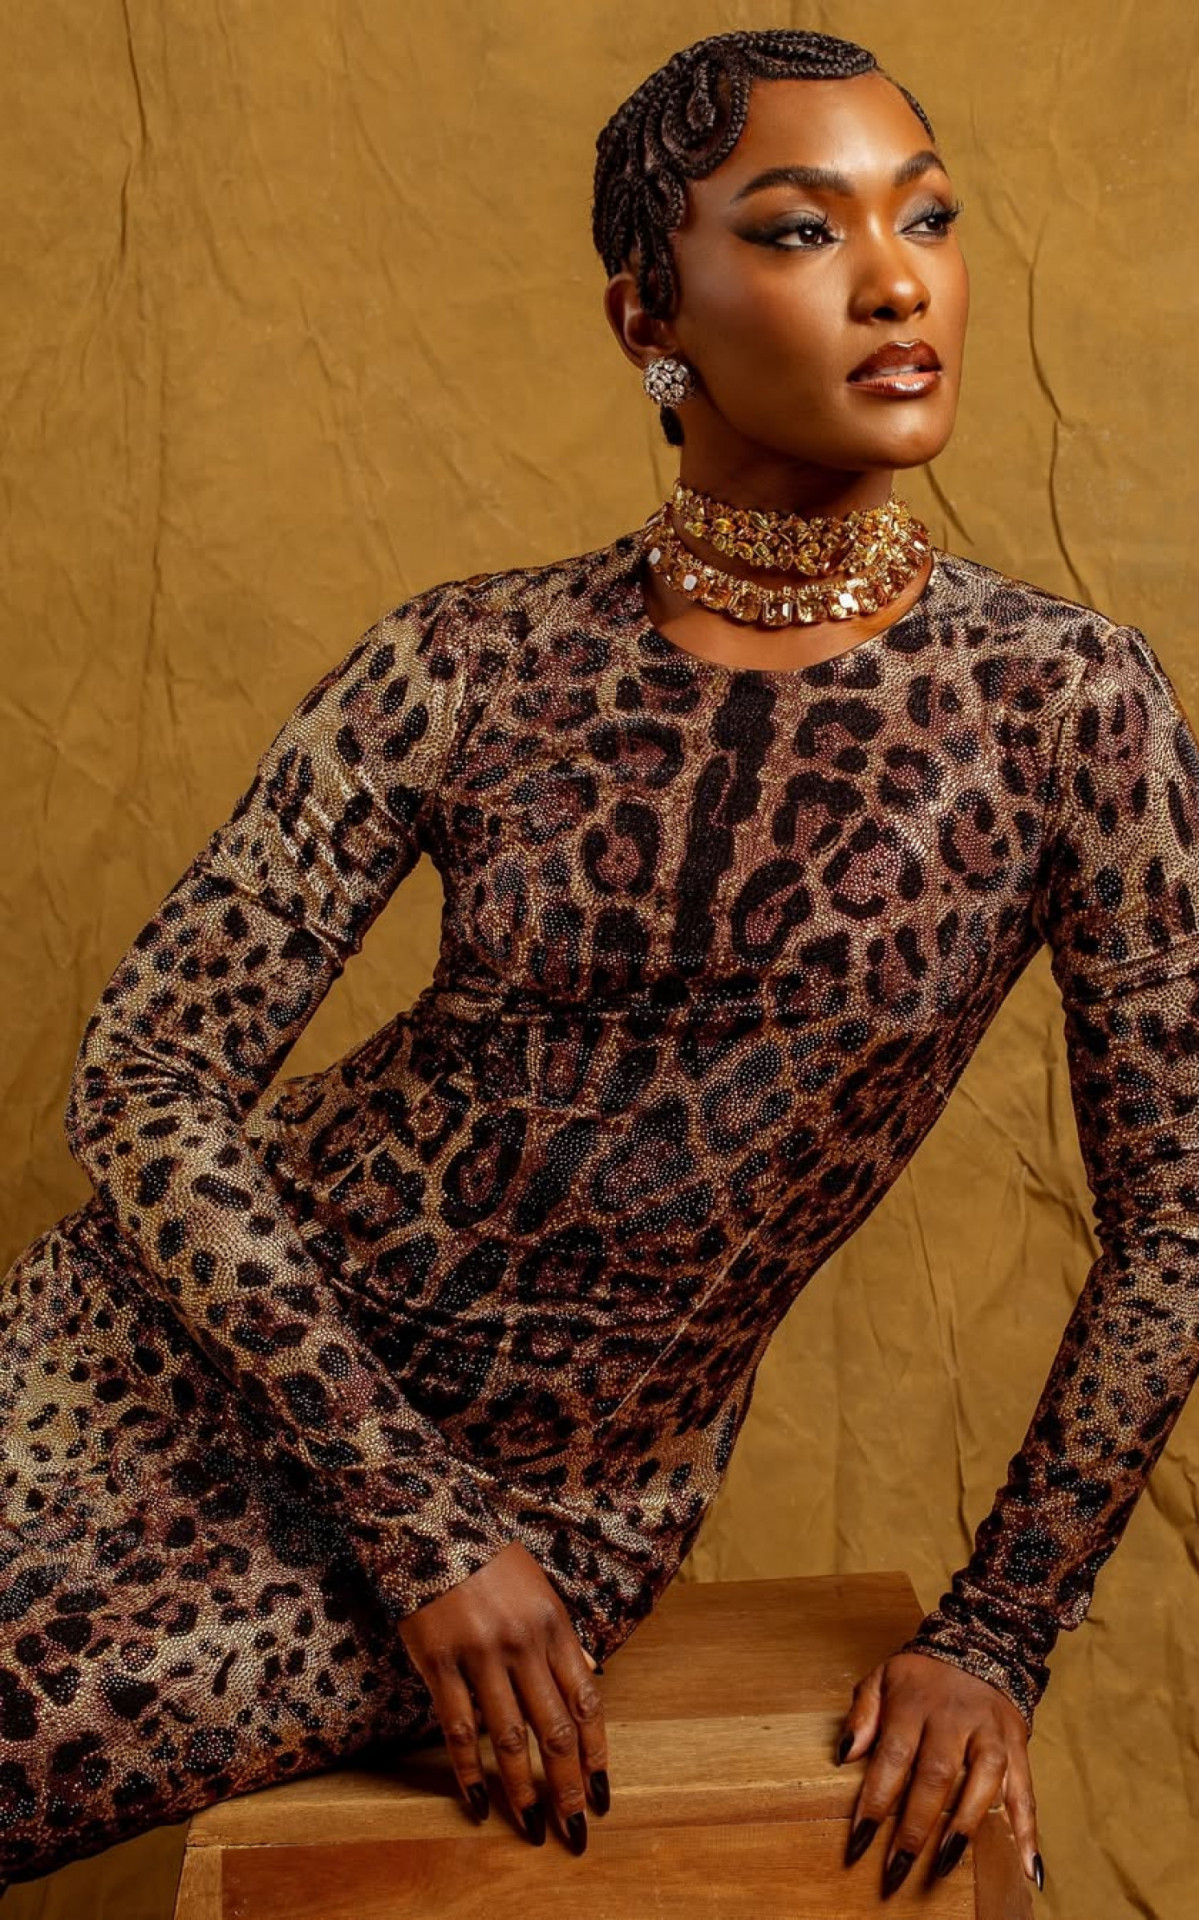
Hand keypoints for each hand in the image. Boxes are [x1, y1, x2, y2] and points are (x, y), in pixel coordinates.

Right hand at [397, 1539, 609, 1852]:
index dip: (596, 1753)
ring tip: (532, 1828)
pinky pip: (457, 1730)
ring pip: (508, 1739)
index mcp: (554, 1625)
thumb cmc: (490, 1562)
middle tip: (575, 1831)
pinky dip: (467, 1772)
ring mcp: (480, 1655)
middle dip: (568, 1786)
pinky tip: (476, 1804)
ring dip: (522, 1790)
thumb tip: (590, 1678)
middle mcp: (523, 1644)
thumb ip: (563, 1639)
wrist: (432, 1527)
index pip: (586, 1701)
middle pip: (554, 1729)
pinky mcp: (439, 1664)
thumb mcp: (540, 1590)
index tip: (602, 1793)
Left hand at [835, 1651, 1042, 1895]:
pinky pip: (1026, 1790)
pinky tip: (1028, 1868)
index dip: (876, 1799)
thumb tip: (845, 1756)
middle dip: (916, 1826)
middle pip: (936, 1775)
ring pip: (984, 1780)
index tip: (860, 1840)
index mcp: (915, 1703)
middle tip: (897, 1868)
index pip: (893, 1756)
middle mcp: (954, 1718)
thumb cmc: (923, 1675)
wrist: (982, 1643)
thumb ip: (862, 1714)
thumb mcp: (882, 1677)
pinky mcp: (1017, 1744)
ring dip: (966, 1827)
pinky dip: (1029, 1831)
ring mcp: (989, 1732)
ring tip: (944, 1865)